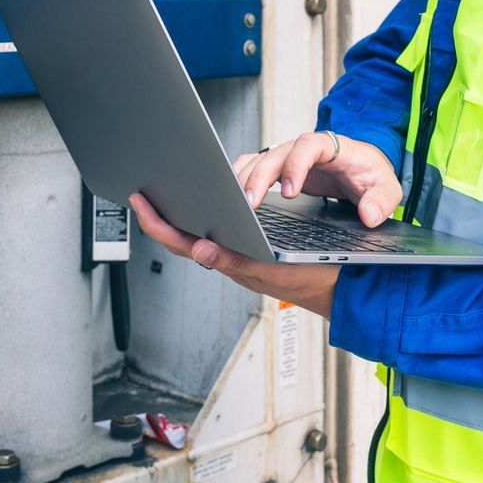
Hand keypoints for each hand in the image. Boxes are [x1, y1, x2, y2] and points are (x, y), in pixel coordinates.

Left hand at [129, 193, 339, 316]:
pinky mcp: (252, 250)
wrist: (342, 287)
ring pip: (197, 238)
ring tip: (164, 200)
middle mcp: (230, 259)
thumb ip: (234, 262)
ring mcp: (239, 256)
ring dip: (178, 220)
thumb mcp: (273, 270)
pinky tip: (202, 210)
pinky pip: (218, 235)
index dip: (157, 224)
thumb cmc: (312, 282)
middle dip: (160, 218)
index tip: (140, 202)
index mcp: (230, 264)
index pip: (182, 244)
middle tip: (142, 195)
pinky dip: (203, 220)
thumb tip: (198, 249)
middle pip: (183, 239)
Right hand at [231, 130, 402, 227]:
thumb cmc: (370, 174)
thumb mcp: (388, 187)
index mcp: (330, 146)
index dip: (295, 165)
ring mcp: (287, 157)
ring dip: (244, 180)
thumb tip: (369, 215)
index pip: (308, 146)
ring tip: (235, 205)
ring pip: (258, 160)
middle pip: (275, 154)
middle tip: (250, 203)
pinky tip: (230, 196)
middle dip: (259, 177)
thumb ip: (382, 200)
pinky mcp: (278, 168)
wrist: (362, 168)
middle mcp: (303, 148)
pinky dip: (239, 179)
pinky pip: (252, 167)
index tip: (289, 190)